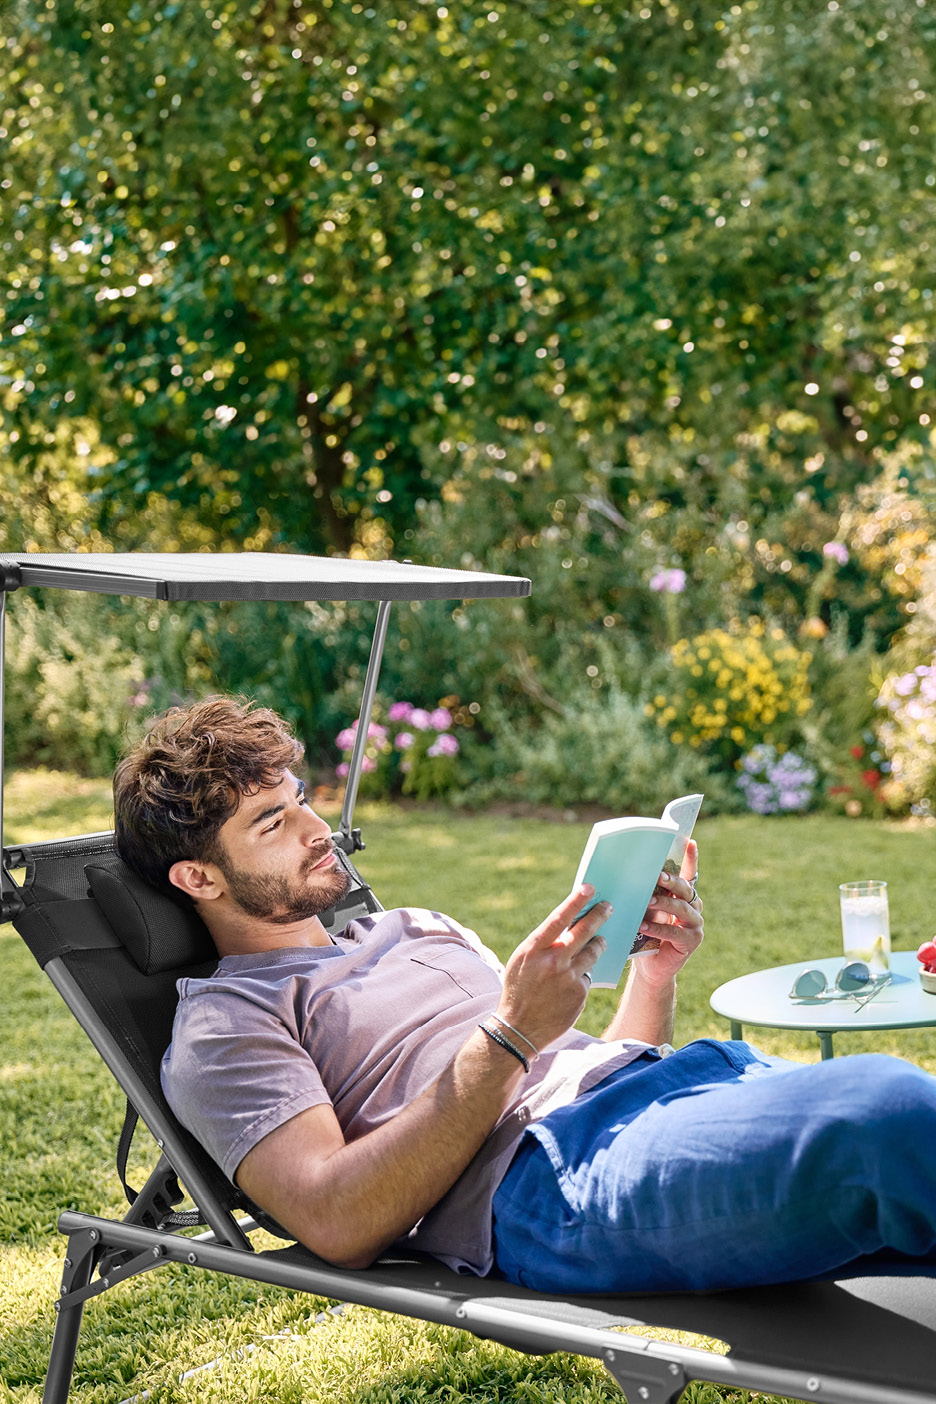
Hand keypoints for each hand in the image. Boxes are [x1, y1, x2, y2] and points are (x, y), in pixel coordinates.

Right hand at [495, 884, 610, 1051]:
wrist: (518, 1029)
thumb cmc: (518, 989)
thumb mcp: (523, 961)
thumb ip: (543, 944)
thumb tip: (568, 925)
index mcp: (534, 949)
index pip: (559, 918)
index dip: (575, 901)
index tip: (589, 887)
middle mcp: (553, 961)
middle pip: (583, 932)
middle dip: (599, 915)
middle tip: (608, 906)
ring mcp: (568, 978)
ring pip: (592, 952)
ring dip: (598, 944)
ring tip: (600, 940)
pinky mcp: (580, 994)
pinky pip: (588, 976)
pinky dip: (583, 975)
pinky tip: (573, 981)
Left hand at [633, 839, 703, 987]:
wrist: (650, 966)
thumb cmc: (644, 933)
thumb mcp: (643, 909)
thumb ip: (643, 893)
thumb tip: (621, 871)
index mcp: (683, 895)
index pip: (688, 873)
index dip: (690, 858)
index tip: (690, 842)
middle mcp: (693, 906)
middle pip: (686, 888)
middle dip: (672, 880)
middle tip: (657, 876)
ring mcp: (695, 924)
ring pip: (682, 908)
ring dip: (664, 903)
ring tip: (647, 901)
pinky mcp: (692, 941)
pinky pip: (675, 931)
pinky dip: (658, 928)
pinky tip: (643, 926)